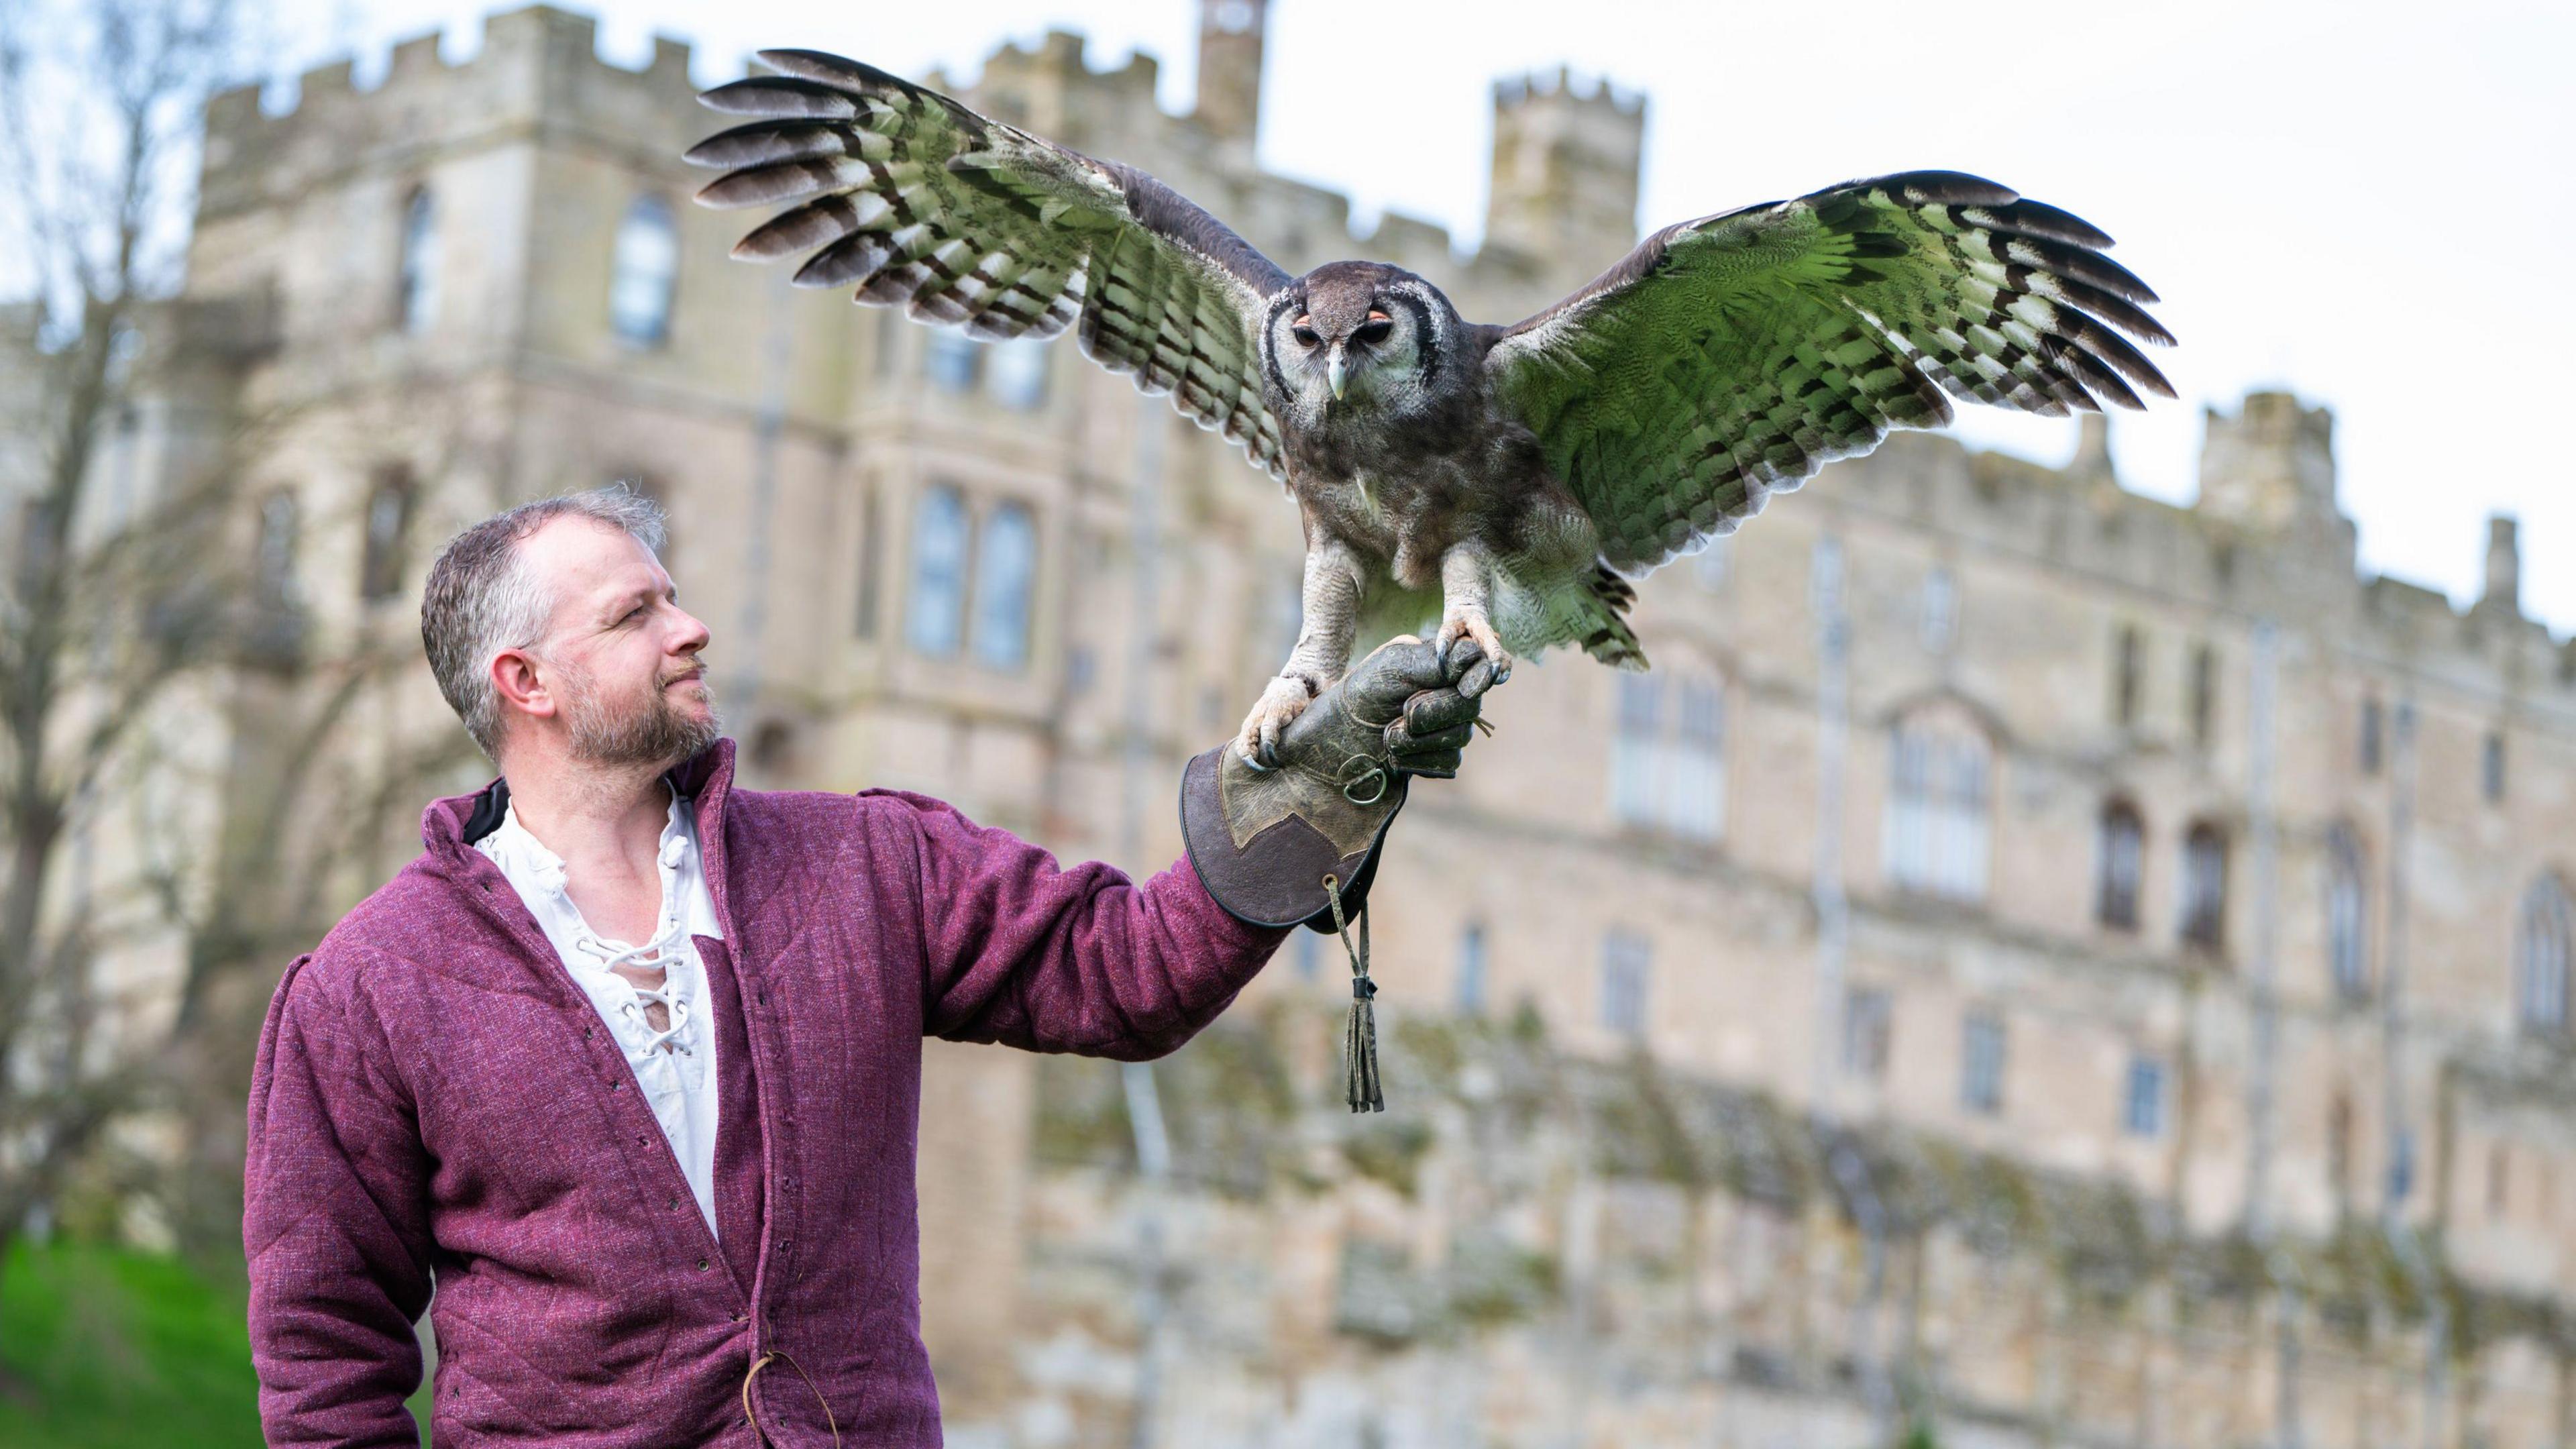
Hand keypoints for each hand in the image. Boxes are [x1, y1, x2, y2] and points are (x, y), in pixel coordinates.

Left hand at [1268, 635, 1498, 788]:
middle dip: (1434, 711)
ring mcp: (1442, 728)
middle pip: (1471, 704)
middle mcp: (1445, 693)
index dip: (1480, 674)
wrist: (1325, 747)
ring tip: (1386, 734)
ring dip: (1418, 739)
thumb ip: (1437, 660)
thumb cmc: (1355, 696)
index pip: (1480, 663)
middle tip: (1401, 712)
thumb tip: (1480, 656)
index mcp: (1436, 663)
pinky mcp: (1434, 760)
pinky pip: (1448, 763)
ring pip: (1461, 736)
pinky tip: (1392, 755)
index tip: (1464, 685)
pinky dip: (1418, 760)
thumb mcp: (1393, 666)